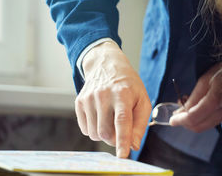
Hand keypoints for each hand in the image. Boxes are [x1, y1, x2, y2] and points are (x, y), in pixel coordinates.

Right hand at [75, 41, 151, 157]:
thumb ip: (140, 123)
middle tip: (121, 133)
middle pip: (106, 132)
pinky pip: (85, 129)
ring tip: (111, 121)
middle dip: (114, 140)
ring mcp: (89, 98)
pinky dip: (94, 130)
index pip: (122, 121)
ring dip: (104, 135)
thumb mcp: (142, 99)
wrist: (106, 65)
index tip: (123, 155)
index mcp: (122, 94)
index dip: (122, 140)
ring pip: (94, 133)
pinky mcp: (79, 102)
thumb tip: (133, 145)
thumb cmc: (128, 85)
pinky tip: (101, 117)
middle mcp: (103, 95)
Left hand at [169, 63, 221, 131]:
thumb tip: (180, 112)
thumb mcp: (205, 80)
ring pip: (204, 126)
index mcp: (215, 101)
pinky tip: (197, 108)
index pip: (193, 118)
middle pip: (198, 126)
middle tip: (177, 112)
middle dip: (184, 122)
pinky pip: (210, 123)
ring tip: (187, 106)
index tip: (171, 120)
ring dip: (192, 120)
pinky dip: (201, 119)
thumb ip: (193, 98)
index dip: (180, 120)